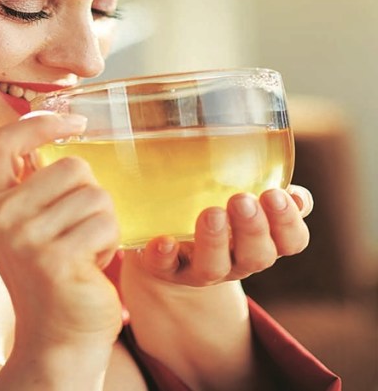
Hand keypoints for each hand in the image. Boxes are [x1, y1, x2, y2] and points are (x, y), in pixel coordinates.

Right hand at [0, 112, 122, 349]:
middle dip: (89, 193)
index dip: (37, 123)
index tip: (73, 121)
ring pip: (95, 195)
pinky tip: (91, 266)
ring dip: (103, 223)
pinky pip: (105, 224)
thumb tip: (64, 122)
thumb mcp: (28, 223)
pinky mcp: (55, 259)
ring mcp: (24, 238)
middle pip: (71, 166)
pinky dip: (110, 244)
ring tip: (83, 250)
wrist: (58, 337)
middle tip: (76, 230)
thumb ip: (32, 182)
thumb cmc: (51, 273)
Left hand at [130, 186, 312, 285]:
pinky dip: (163, 256)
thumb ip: (269, 187)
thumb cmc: (218, 214)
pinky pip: (164, 268)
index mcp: (262, 242)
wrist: (170, 249)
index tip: (275, 194)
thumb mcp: (245, 202)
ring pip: (214, 267)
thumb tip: (294, 192)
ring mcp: (200, 270)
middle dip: (252, 229)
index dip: (288, 222)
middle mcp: (236, 261)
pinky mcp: (165, 270)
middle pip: (257, 257)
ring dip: (214, 241)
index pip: (292, 242)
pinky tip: (163, 241)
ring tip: (211, 213)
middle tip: (242, 200)